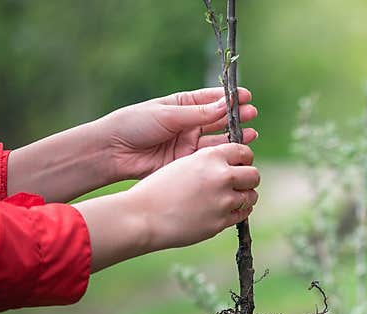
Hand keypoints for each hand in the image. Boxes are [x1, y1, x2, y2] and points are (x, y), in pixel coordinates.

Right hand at [74, 143, 259, 271]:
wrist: (143, 216)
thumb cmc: (158, 189)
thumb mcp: (183, 163)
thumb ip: (209, 163)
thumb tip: (231, 167)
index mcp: (211, 157)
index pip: (244, 152)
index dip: (244, 158)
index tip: (240, 163)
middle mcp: (221, 176)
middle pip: (254, 174)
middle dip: (249, 178)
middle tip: (240, 183)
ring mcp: (223, 201)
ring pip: (252, 196)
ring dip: (246, 196)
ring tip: (234, 197)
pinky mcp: (221, 221)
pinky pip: (243, 214)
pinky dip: (239, 211)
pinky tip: (229, 209)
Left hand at [102, 87, 257, 181]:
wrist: (113, 152)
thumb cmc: (135, 125)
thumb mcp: (168, 115)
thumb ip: (198, 114)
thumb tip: (225, 105)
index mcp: (182, 106)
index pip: (211, 100)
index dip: (229, 98)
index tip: (246, 96)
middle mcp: (188, 125)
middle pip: (218, 120)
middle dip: (236, 118)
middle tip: (252, 115)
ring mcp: (188, 145)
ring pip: (217, 140)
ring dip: (234, 137)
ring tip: (251, 134)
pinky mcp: (186, 163)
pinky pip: (209, 159)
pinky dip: (223, 156)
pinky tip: (236, 152)